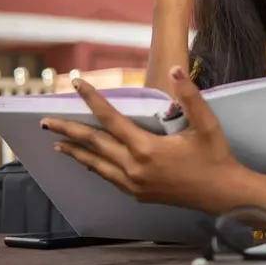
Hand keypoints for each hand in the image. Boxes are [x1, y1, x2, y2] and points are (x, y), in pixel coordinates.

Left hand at [41, 67, 246, 211]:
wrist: (221, 194)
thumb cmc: (214, 156)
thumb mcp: (206, 123)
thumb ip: (189, 96)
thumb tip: (175, 70)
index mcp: (146, 148)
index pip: (110, 119)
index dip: (92, 99)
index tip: (76, 84)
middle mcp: (134, 167)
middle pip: (93, 144)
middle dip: (67, 130)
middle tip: (44, 121)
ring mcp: (133, 183)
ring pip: (96, 164)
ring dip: (75, 152)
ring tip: (57, 143)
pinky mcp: (138, 193)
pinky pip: (108, 177)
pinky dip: (93, 167)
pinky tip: (88, 162)